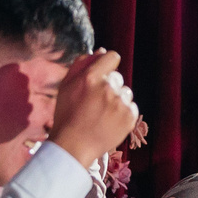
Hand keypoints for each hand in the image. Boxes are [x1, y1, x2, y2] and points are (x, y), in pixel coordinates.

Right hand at [47, 52, 140, 169]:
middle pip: (117, 77)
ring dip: (117, 100)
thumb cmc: (67, 115)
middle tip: (95, 103)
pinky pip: (131, 107)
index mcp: (90, 77)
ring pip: (125, 93)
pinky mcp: (129, 117)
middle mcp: (107, 88)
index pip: (112, 57)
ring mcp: (120, 103)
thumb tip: (101, 50)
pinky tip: (109, 122)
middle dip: (109, 86)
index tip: (102, 75)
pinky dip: (122, 113)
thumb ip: (82, 64)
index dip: (107, 65)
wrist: (73, 146)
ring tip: (102, 114)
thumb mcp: (66, 86)